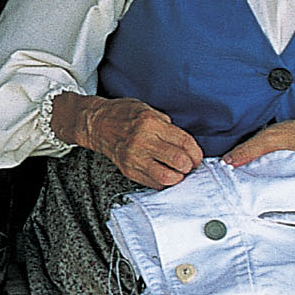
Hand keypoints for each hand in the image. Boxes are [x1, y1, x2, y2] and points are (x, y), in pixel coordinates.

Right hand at [72, 95, 203, 188]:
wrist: (97, 124)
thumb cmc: (124, 115)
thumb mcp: (149, 110)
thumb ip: (168, 127)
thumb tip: (186, 146)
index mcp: (150, 123)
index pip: (184, 143)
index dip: (196, 153)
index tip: (197, 157)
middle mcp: (141, 141)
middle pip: (179, 161)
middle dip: (189, 165)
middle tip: (188, 164)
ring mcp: (133, 157)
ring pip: (167, 177)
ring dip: (177, 176)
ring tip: (177, 171)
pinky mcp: (128, 170)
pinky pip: (154, 183)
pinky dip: (163, 181)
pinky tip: (162, 172)